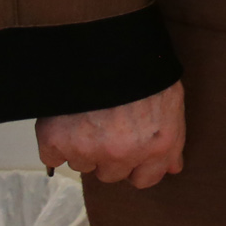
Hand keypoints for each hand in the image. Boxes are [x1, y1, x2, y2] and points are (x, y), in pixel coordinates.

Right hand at [36, 81, 185, 188]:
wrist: (109, 45)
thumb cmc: (143, 69)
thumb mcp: (172, 101)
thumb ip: (172, 140)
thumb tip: (174, 168)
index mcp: (157, 145)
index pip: (144, 180)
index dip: (137, 165)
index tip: (131, 150)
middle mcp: (123, 154)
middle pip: (110, 174)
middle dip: (109, 154)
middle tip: (108, 124)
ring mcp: (88, 149)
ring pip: (81, 164)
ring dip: (83, 147)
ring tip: (89, 115)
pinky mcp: (56, 141)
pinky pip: (52, 157)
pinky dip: (56, 142)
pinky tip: (67, 119)